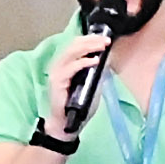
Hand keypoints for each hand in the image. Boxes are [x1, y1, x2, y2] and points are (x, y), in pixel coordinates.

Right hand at [39, 25, 111, 148]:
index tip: (105, 39)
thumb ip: (97, 73)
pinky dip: (83, 63)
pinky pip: (70, 68)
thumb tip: (107, 60)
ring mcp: (56, 72)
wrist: (67, 124)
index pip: (76, 45)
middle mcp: (59, 65)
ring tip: (101, 46)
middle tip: (106, 40)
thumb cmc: (78, 106)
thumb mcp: (92, 86)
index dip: (90, 39)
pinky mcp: (57, 82)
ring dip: (88, 47)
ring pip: (70, 52)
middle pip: (73, 45)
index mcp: (66, 64)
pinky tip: (94, 61)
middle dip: (91, 40)